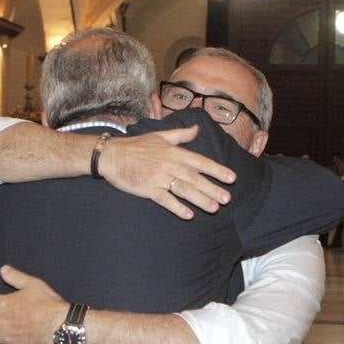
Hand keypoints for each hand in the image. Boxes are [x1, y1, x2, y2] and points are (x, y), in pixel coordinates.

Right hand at [98, 126, 235, 219]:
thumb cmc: (136, 145)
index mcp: (174, 152)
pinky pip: (165, 199)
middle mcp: (169, 164)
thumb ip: (181, 135)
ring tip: (213, 208)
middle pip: (195, 178)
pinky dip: (177, 207)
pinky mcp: (148, 188)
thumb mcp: (160, 135)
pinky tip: (188, 214)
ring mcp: (158, 177)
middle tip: (227, 199)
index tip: (231, 178)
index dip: (216, 170)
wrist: (112, 154)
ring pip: (183, 189)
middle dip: (212, 188)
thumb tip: (197, 128)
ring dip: (199, 199)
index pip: (200, 161)